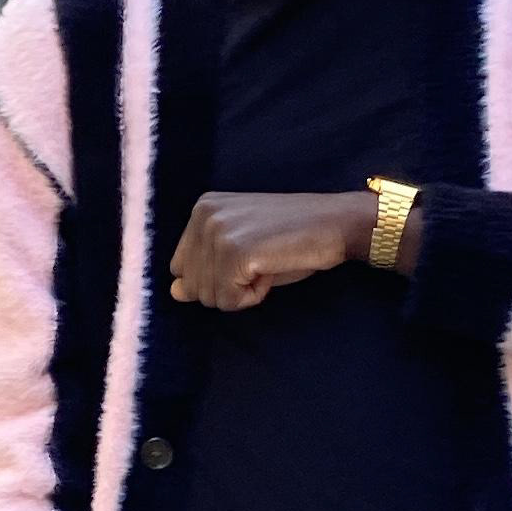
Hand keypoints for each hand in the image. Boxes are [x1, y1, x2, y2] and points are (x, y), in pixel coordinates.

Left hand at [170, 189, 377, 313]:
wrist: (336, 223)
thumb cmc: (294, 237)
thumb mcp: (242, 250)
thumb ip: (205, 268)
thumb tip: (175, 292)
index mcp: (202, 208)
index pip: (180, 268)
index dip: (216, 277)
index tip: (250, 257)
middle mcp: (204, 215)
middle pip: (193, 287)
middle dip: (228, 287)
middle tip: (263, 260)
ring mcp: (218, 232)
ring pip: (209, 297)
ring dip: (242, 292)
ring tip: (268, 263)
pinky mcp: (235, 253)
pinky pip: (230, 301)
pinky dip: (254, 297)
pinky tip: (272, 270)